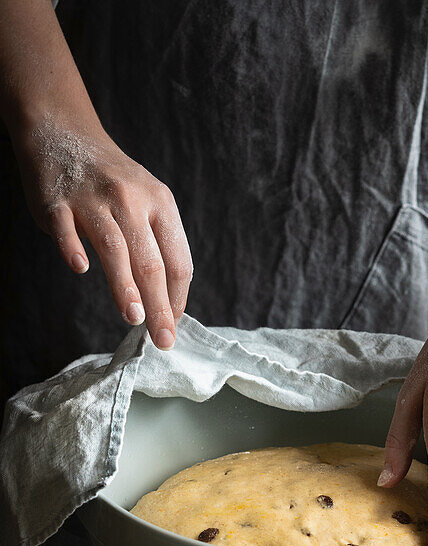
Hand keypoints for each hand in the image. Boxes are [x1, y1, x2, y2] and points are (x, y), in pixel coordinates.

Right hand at [14, 117, 191, 348]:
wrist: (65, 132)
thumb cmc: (112, 183)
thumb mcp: (146, 203)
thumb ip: (156, 247)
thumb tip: (167, 304)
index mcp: (160, 204)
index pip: (178, 261)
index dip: (178, 298)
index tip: (173, 325)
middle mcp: (131, 200)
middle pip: (151, 262)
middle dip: (159, 306)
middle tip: (162, 339)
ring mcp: (92, 198)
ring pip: (115, 248)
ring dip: (125, 286)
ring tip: (134, 317)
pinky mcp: (57, 200)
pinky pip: (65, 227)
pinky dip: (72, 247)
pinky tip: (80, 269)